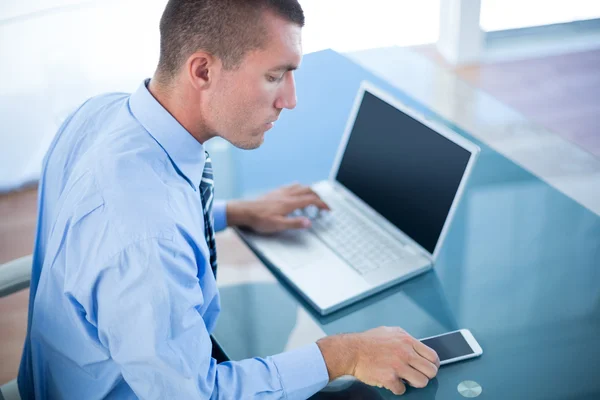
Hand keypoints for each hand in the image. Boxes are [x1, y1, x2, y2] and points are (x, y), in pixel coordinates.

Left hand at [227, 183, 329, 233]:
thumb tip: (309, 222)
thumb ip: (294, 223)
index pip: (311, 200)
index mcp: (290, 203)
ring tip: (313, 197)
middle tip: (323, 203)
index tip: (328, 209)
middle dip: (318, 196)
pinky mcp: (275, 192)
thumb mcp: (278, 225)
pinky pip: (290, 186)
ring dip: (309, 190)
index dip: (322, 204)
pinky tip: (296, 191)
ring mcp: (280, 192)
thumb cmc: (260, 219)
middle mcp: (287, 195)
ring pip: (300, 186)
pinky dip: (298, 188)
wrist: (245, 211)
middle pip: (308, 190)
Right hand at [317, 327, 439, 395]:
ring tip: (405, 379)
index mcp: (407, 340)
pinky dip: (396, 388)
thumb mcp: (390, 332)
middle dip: (426, 375)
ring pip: (421, 382)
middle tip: (417, 375)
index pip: (432, 356)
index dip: (433, 364)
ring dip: (413, 383)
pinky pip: (402, 390)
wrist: (351, 351)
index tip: (429, 367)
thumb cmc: (368, 341)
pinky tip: (390, 381)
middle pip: (431, 371)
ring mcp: (398, 366)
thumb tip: (416, 347)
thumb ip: (405, 339)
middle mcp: (405, 353)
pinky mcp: (389, 378)